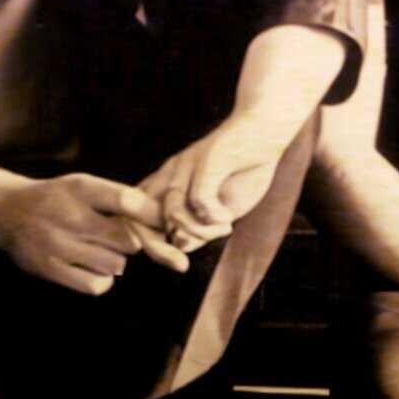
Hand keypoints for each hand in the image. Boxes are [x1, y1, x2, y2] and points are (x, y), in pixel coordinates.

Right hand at [0, 170, 186, 288]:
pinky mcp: (51, 269)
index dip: (151, 215)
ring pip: (115, 265)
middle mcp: (69, 215)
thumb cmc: (55, 199)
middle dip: (131, 241)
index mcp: (80, 188)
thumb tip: (161, 219)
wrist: (6, 212)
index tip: (162, 223)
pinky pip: (96, 285)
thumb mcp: (82, 185)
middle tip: (120, 238)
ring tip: (99, 250)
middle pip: (128, 240)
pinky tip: (92, 267)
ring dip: (115, 260)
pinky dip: (102, 279)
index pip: (126, 201)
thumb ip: (118, 198)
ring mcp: (59, 245)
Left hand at [135, 117, 295, 253]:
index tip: (175, 262)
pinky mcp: (207, 160)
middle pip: (139, 216)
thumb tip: (179, 244)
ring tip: (224, 228)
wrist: (265, 133)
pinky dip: (214, 219)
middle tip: (181, 264)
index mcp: (165, 185)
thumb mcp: (217, 209)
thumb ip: (197, 227)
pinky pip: (199, 201)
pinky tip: (229, 220)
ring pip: (172, 213)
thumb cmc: (242, 172)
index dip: (146, 244)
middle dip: (156, 248)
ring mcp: (185, 166)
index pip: (133, 217)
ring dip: (200, 232)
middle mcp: (168, 174)